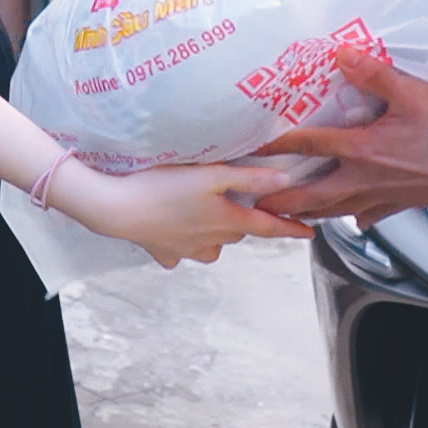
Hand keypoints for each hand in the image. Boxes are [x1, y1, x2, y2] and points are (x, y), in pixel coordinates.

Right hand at [53, 160, 313, 267]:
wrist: (117, 208)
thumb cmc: (164, 186)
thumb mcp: (211, 175)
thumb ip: (250, 179)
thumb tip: (286, 183)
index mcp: (227, 222)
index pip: (267, 226)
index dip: (290, 228)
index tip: (309, 233)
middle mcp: (211, 242)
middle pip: (237, 233)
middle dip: (244, 221)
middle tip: (242, 202)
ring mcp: (186, 250)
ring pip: (211, 245)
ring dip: (215, 232)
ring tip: (206, 212)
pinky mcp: (162, 252)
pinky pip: (180, 251)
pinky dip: (183, 241)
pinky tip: (174, 227)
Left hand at [254, 49, 427, 228]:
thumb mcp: (409, 92)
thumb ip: (373, 74)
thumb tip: (341, 54)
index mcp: (360, 149)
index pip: (307, 146)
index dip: (276, 145)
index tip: (250, 148)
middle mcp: (362, 179)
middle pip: (310, 195)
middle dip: (280, 200)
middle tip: (255, 204)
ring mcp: (379, 197)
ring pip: (333, 212)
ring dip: (307, 212)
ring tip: (288, 214)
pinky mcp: (398, 207)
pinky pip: (368, 217)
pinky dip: (354, 217)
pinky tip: (352, 216)